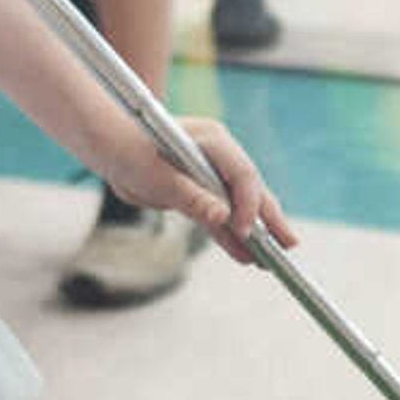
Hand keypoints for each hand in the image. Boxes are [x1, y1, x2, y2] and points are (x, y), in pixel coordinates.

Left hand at [99, 114, 292, 263]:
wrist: (110, 148)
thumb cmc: (130, 152)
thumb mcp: (158, 178)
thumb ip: (191, 198)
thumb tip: (223, 218)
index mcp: (212, 139)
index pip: (243, 173)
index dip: (248, 204)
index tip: (245, 233)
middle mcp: (218, 154)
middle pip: (251, 189)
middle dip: (269, 219)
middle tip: (289, 245)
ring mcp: (211, 173)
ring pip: (240, 205)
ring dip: (255, 232)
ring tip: (272, 260)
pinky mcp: (201, 191)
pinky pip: (221, 216)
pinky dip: (231, 235)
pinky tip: (245, 256)